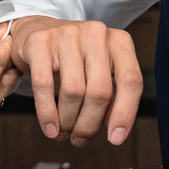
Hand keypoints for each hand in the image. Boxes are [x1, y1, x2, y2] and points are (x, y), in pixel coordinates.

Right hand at [9, 16, 142, 147]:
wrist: (38, 29)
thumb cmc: (74, 56)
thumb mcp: (100, 70)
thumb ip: (111, 96)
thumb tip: (113, 129)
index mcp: (119, 41)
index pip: (131, 81)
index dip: (125, 114)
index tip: (116, 139)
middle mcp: (96, 34)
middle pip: (100, 91)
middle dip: (89, 124)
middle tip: (80, 139)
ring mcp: (67, 34)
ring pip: (73, 91)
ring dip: (68, 121)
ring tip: (63, 133)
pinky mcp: (40, 41)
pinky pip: (44, 85)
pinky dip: (47, 113)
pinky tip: (50, 127)